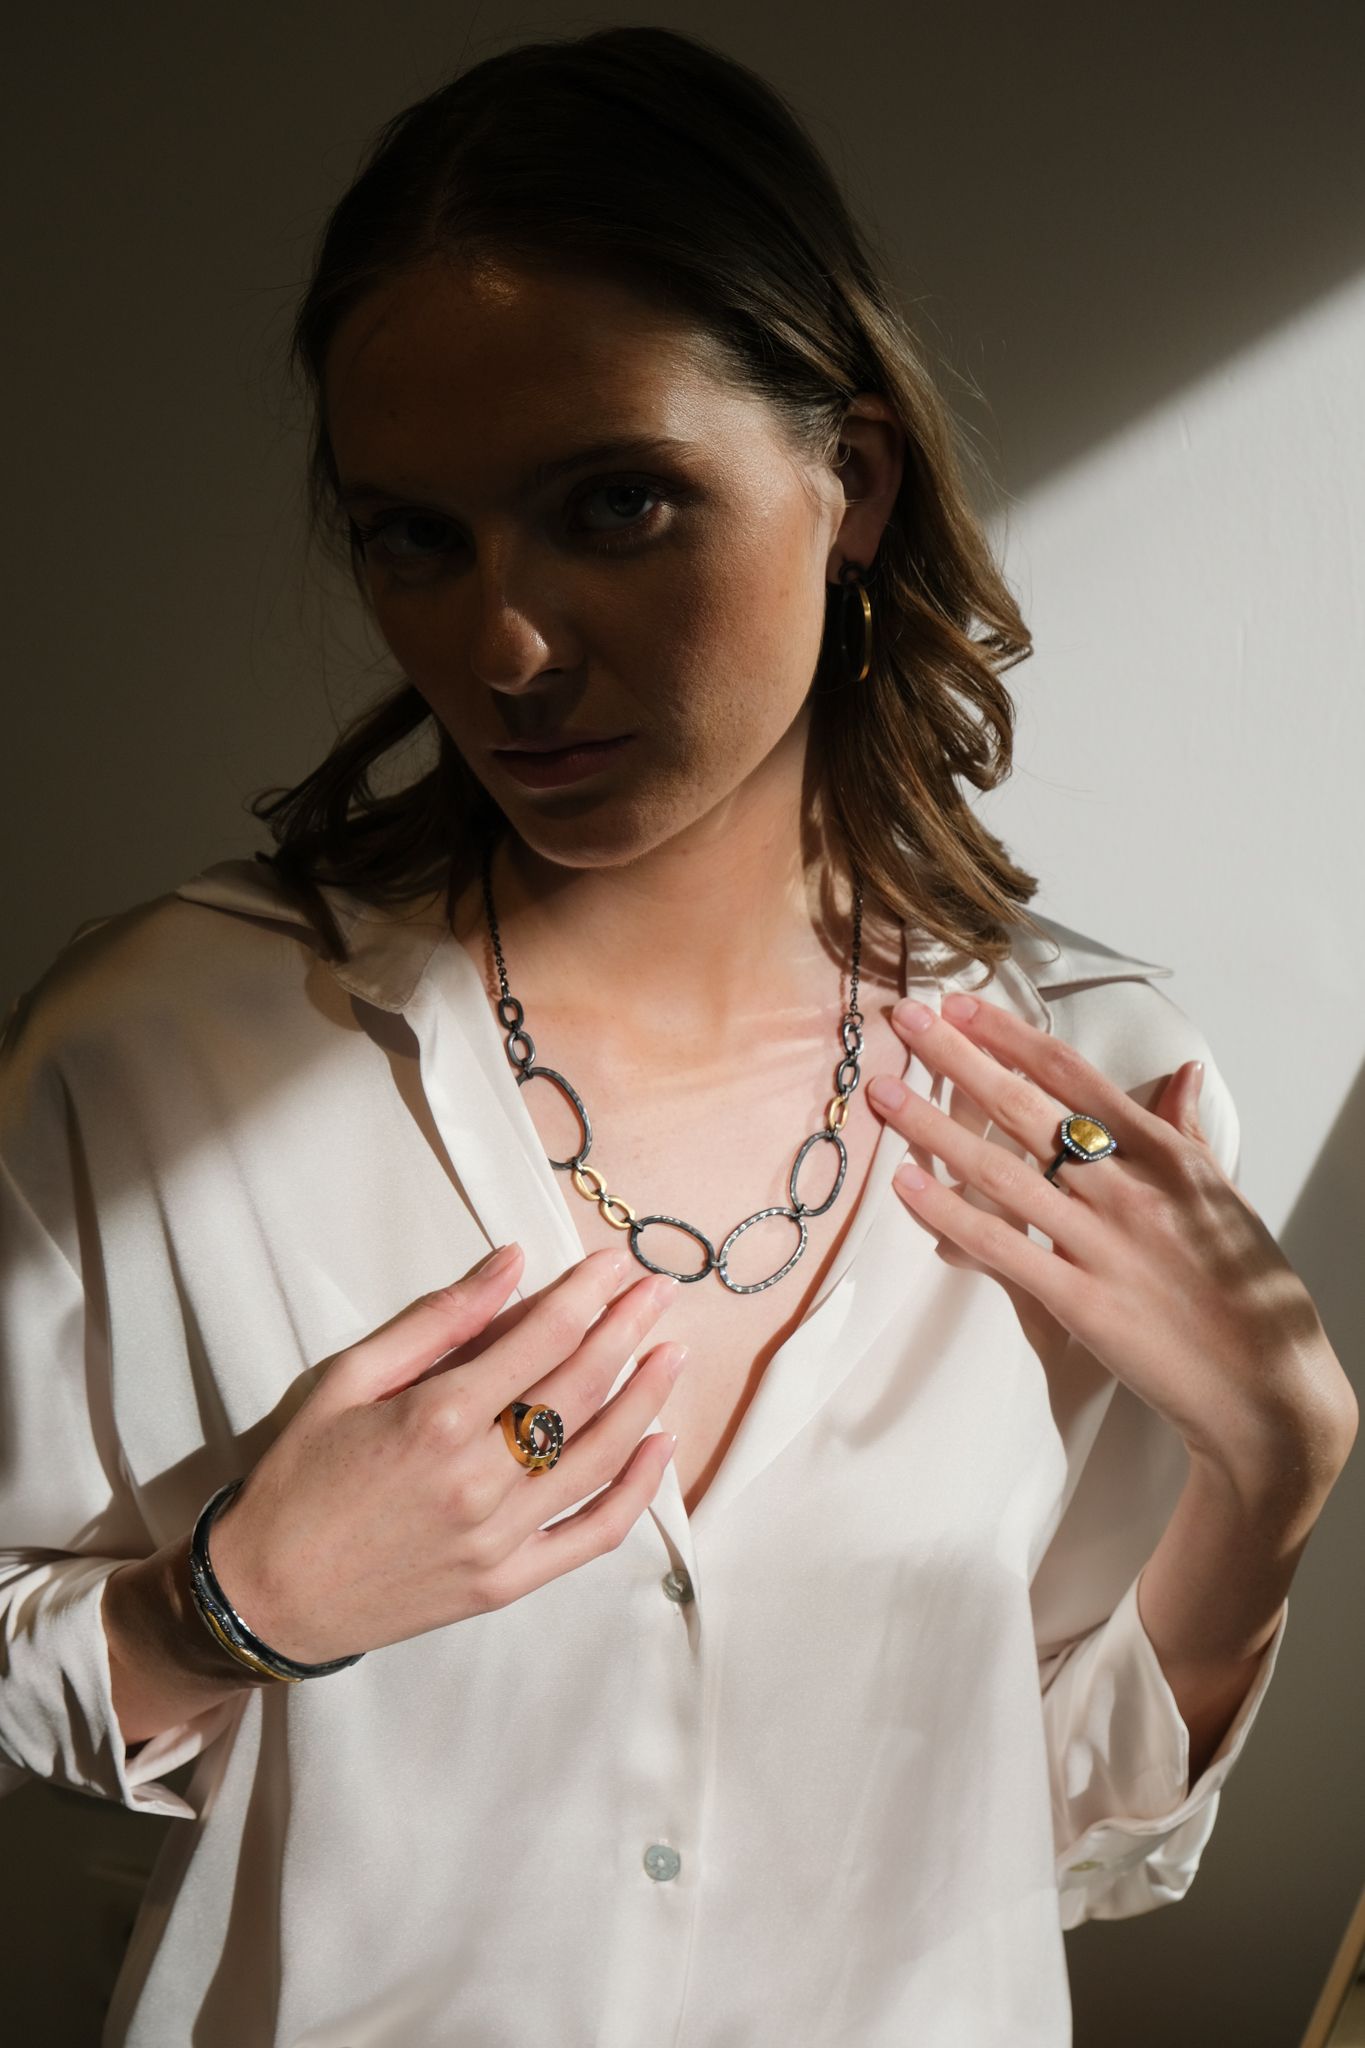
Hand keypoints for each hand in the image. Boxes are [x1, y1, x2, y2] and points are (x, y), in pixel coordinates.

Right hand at [205, 1245, 685, 1665]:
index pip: (542, 1340)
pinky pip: (591, 1534)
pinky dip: (636, 1492)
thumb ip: (438, 1321)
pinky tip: (659, 1446)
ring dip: (645, 1398)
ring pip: (599, 1457)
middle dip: (628, 1330)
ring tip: (672, 1353)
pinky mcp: (506, 1583)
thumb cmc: (300, 1479)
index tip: (614, 1264)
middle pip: (581, 1389)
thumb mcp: (349, 1380)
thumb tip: (510, 1264)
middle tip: (657, 1291)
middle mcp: (478, 1478)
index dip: (587, 1294)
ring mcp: (498, 1537)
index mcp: (436, 1419)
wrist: (266, 1596)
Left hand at [865, 991, 1357, 1496]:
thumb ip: (1188, 1135)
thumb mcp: (1226, 1198)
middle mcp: (1131, 1190)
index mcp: (1168, 1156)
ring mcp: (1103, 1245)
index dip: (1011, 1036)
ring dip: (934, 1128)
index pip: (1075, 1077)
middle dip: (959, 1058)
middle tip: (906, 1020)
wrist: (1265, 1389)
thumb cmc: (1247, 1292)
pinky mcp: (1081, 1302)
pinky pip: (1001, 1248)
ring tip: (884, 1093)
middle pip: (1027, 1109)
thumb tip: (1182, 1074)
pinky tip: (907, 1184)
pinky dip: (949, 1214)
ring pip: (1001, 1172)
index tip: (962, 1007)